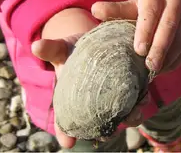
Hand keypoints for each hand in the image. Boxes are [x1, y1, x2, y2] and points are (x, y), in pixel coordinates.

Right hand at [31, 8, 148, 147]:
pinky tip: (144, 96)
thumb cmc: (75, 48)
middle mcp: (95, 104)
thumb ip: (51, 49)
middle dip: (104, 131)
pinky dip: (142, 99)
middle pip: (99, 124)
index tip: (68, 142)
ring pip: (123, 115)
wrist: (97, 39)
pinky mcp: (132, 87)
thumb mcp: (62, 48)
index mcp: (73, 99)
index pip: (66, 121)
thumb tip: (36, 46)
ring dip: (129, 117)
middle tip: (107, 134)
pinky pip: (139, 98)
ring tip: (132, 115)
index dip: (65, 132)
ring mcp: (114, 98)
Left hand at [91, 0, 180, 73]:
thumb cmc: (152, 8)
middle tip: (149, 67)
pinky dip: (177, 61)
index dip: (145, 32)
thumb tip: (94, 11)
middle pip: (169, 28)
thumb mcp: (135, 5)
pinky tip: (165, 70)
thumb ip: (117, 10)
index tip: (138, 50)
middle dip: (159, 49)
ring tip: (155, 72)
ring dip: (169, 58)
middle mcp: (176, 4)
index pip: (151, 15)